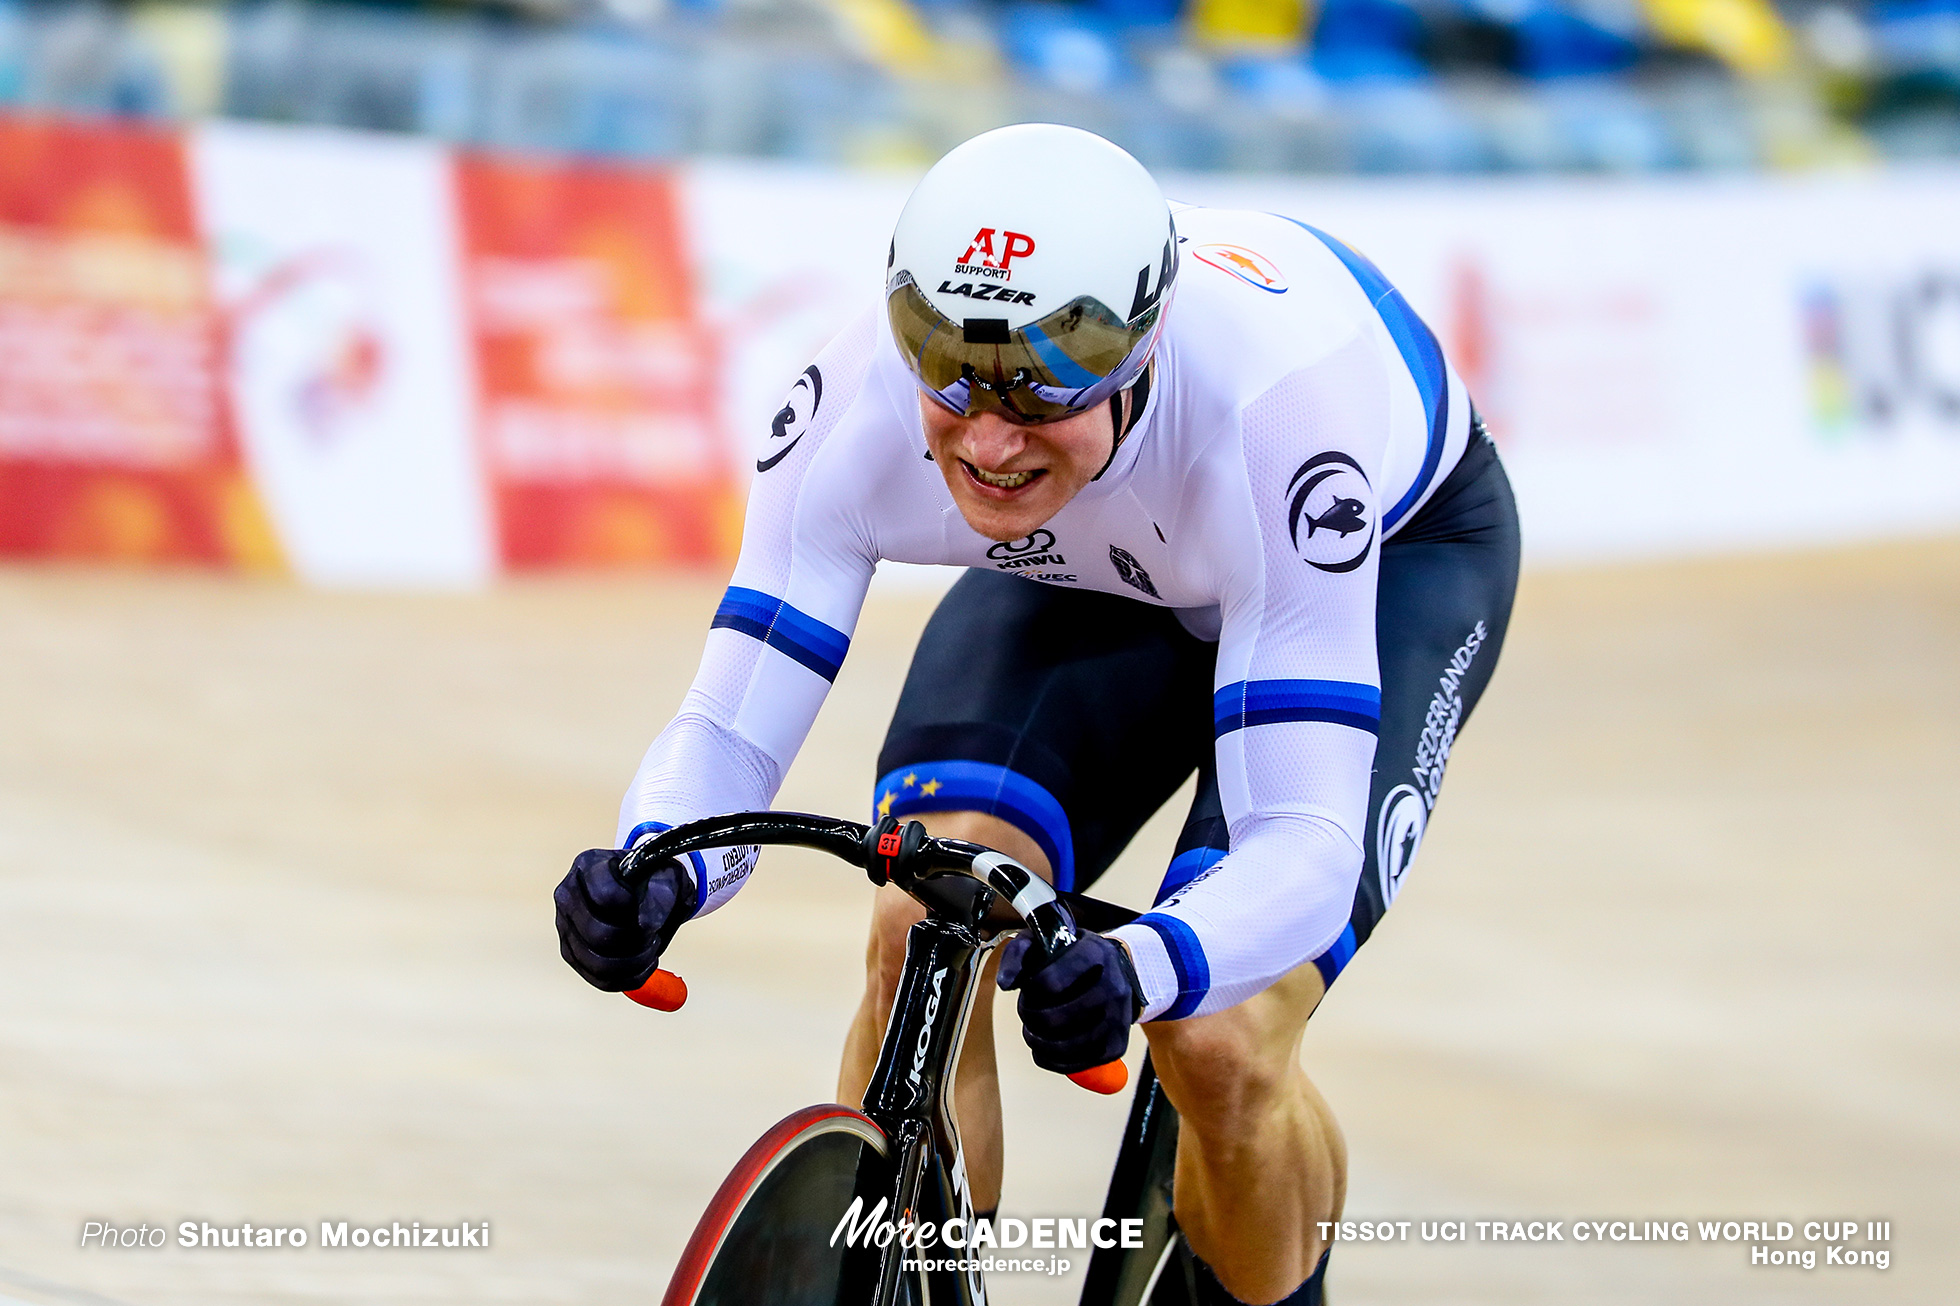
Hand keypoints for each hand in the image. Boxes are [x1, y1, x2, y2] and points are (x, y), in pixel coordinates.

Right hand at [554, 848, 695, 990]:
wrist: (651, 892)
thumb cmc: (657, 881)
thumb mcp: (667, 880)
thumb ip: (658, 899)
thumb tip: (644, 926)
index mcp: (588, 865)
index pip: (605, 895)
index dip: (632, 908)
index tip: (651, 909)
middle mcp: (567, 895)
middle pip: (597, 933)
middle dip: (635, 941)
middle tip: (654, 936)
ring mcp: (565, 926)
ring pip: (597, 963)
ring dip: (634, 963)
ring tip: (651, 949)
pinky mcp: (572, 953)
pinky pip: (600, 980)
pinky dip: (630, 978)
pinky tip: (644, 964)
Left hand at [997, 930, 1141, 1073]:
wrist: (1117, 970)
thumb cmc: (1073, 957)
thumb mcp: (1045, 941)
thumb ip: (1018, 954)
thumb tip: (1005, 983)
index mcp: (1094, 955)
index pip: (1050, 982)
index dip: (1030, 989)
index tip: (1030, 987)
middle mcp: (1112, 987)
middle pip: (1055, 1018)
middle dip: (1030, 1017)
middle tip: (1027, 1010)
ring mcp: (1117, 1019)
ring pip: (1066, 1046)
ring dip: (1038, 1041)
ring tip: (1032, 1031)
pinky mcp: (1116, 1045)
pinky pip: (1078, 1065)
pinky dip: (1052, 1060)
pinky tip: (1044, 1048)